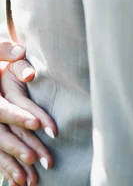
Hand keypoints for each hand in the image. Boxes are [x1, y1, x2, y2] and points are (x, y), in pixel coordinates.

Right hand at [0, 41, 56, 185]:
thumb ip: (4, 50)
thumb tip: (21, 53)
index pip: (2, 109)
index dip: (18, 116)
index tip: (37, 123)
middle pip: (1, 134)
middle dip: (19, 147)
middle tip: (38, 158)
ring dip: (12, 165)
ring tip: (30, 180)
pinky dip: (5, 169)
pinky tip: (19, 182)